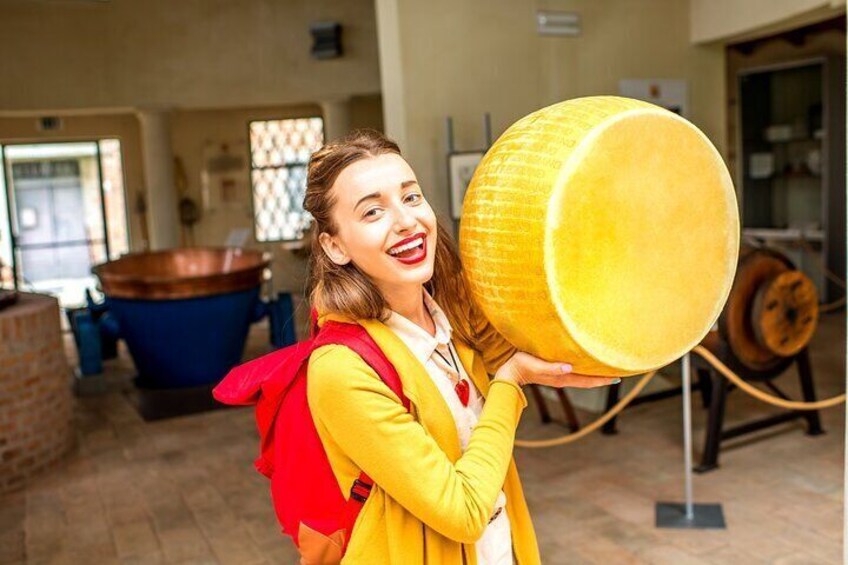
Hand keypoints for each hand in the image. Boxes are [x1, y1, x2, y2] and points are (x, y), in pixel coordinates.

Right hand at [494, 351, 619, 387]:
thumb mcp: (535, 365)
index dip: (602, 379)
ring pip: (583, 377)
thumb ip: (551, 368)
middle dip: (603, 377)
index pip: (587, 380)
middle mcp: (564, 378)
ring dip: (596, 375)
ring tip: (608, 369)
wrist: (509, 373)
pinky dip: (586, 371)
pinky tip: (589, 365)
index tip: (617, 377)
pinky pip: (576, 373)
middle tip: (620, 372)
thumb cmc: (520, 365)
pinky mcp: (555, 372)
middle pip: (589, 380)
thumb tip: (569, 367)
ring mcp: (560, 376)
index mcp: (562, 378)